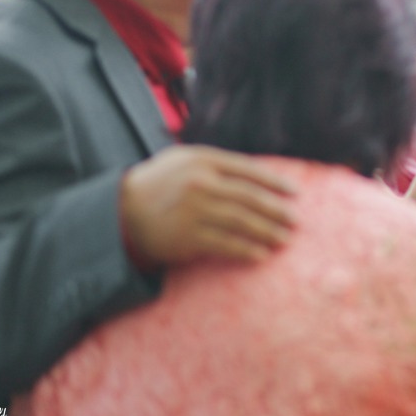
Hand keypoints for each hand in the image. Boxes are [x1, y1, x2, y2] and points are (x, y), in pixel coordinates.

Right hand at [120, 145, 297, 265]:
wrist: (120, 211)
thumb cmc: (159, 184)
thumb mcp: (183, 161)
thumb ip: (217, 164)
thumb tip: (258, 174)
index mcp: (202, 160)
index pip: (248, 170)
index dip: (275, 183)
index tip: (295, 193)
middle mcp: (200, 183)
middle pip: (249, 197)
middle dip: (277, 211)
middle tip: (296, 221)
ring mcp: (193, 210)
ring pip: (241, 221)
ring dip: (267, 232)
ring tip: (284, 240)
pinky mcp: (187, 236)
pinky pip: (225, 244)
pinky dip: (246, 250)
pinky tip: (261, 255)